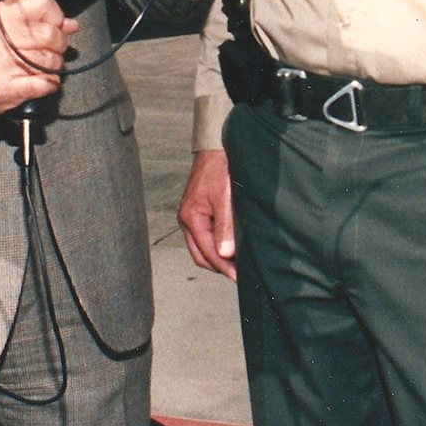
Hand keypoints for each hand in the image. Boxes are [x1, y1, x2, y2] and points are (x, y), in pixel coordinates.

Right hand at [0, 0, 77, 118]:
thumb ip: (34, 20)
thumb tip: (70, 24)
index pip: (42, 3)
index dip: (55, 15)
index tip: (55, 25)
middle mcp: (2, 38)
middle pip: (51, 34)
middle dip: (58, 45)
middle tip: (50, 50)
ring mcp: (4, 64)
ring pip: (52, 60)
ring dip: (53, 66)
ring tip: (41, 67)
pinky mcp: (8, 89)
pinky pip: (46, 83)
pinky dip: (49, 83)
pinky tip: (41, 81)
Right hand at [178, 149, 236, 279]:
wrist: (215, 149)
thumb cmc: (219, 169)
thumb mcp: (225, 198)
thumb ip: (225, 227)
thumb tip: (225, 253)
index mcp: (190, 218)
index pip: (206, 252)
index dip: (223, 267)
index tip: (239, 276)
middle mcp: (186, 220)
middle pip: (200, 255)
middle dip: (219, 267)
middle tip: (239, 275)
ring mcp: (190, 217)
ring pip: (201, 247)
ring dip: (217, 258)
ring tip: (237, 265)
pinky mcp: (197, 213)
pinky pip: (204, 237)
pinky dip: (216, 246)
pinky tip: (230, 248)